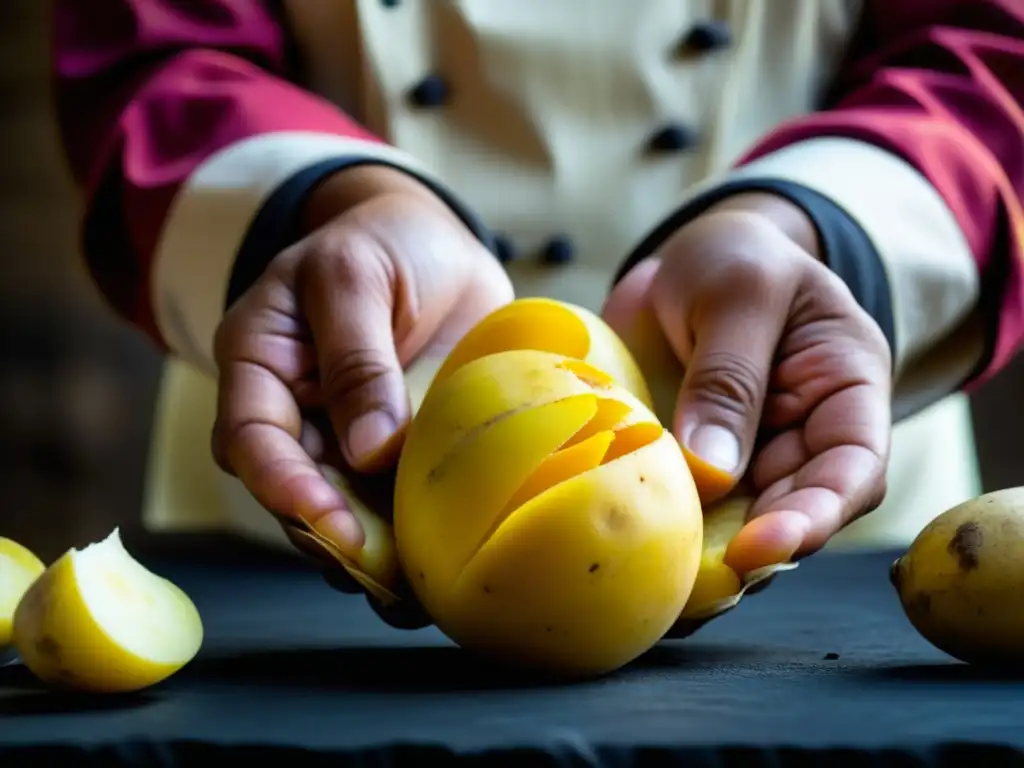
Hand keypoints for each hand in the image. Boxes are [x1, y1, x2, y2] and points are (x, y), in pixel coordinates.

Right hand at [211, 165, 513, 621]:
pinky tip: (439, 572)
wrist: (437, 246)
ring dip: (374, 558)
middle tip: (380, 577)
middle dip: (332, 540)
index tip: (330, 523)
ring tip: (411, 597)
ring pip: (345, 512)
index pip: (251, 440)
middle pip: (296, 493)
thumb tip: (368, 452)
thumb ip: (357, 358)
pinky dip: (413, 540)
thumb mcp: (357, 277)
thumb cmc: (383, 243)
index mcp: (261, 365)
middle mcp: (298, 414)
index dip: (284, 488)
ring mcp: (348, 439)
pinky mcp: (399, 453)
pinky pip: (396, 504)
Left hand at [603, 194, 892, 572]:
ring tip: (665, 585)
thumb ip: (729, 376)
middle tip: (699, 580)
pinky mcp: (692, 462)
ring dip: (704, 556)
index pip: (853, 468)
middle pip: (792, 510)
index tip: (761, 546)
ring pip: (737, 522)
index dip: (816, 516)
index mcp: (844, 389)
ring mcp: (746, 454)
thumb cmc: (734, 257)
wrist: (680, 259)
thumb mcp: (739, 292)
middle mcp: (801, 434)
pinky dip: (665, 532)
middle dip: (751, 551)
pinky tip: (635, 554)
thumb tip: (711, 472)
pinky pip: (685, 507)